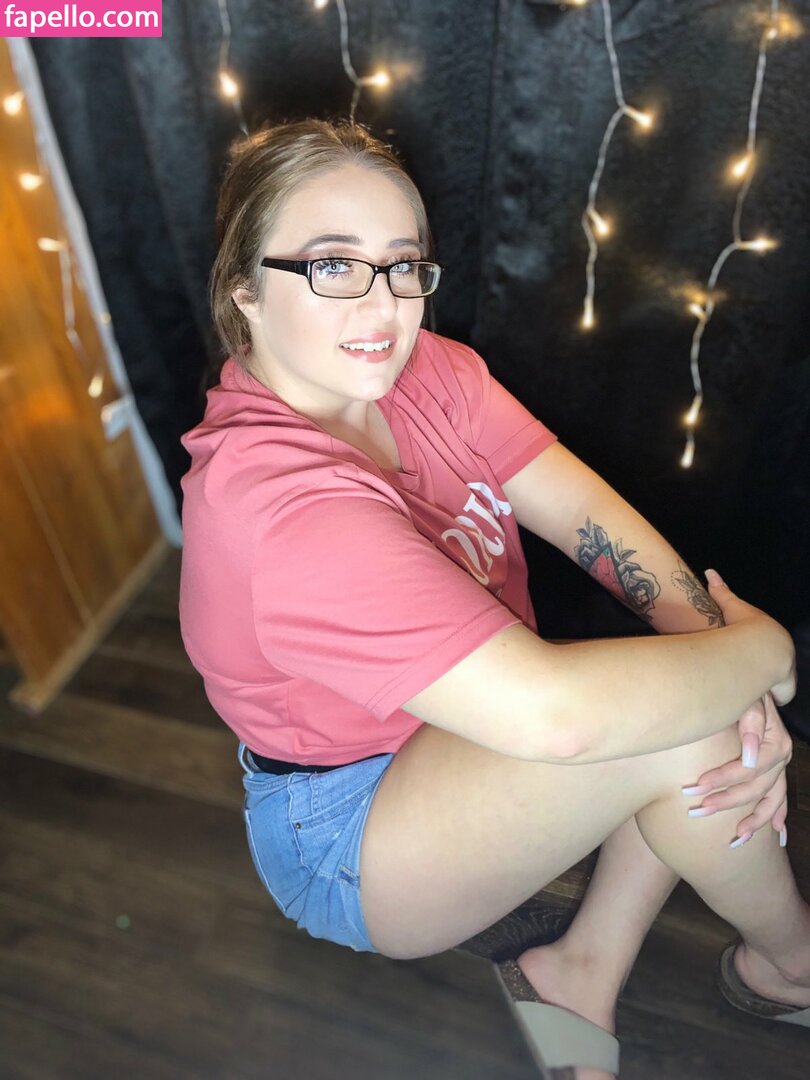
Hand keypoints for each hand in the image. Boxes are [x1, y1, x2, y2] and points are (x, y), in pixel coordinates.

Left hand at [682, 691, 791, 844]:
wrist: (747, 678)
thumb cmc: (739, 688)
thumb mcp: (745, 697)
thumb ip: (750, 720)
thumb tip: (748, 754)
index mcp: (775, 740)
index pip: (748, 768)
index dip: (722, 778)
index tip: (695, 787)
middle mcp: (782, 755)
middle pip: (755, 787)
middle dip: (725, 802)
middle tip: (697, 812)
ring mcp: (781, 765)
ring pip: (771, 799)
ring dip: (753, 821)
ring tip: (736, 840)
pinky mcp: (776, 769)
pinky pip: (781, 798)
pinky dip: (777, 815)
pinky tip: (776, 836)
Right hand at [705, 569, 796, 704]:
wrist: (760, 647)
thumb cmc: (745, 627)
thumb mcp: (731, 607)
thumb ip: (720, 591)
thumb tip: (709, 572)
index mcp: (773, 637)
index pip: (773, 647)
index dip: (763, 652)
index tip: (749, 657)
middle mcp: (782, 657)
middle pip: (777, 669)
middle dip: (766, 674)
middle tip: (748, 676)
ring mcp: (783, 675)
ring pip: (775, 686)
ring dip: (765, 689)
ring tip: (746, 691)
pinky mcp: (780, 691)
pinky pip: (774, 698)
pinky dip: (764, 700)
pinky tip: (750, 701)